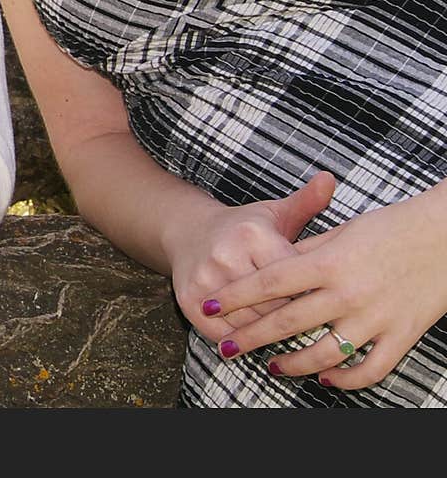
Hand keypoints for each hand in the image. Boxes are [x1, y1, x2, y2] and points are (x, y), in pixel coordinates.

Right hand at [170, 170, 335, 341]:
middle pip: (275, 305)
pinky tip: (256, 337)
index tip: (327, 301)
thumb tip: (330, 178)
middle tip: (315, 326)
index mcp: (252, 235)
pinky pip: (225, 335)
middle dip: (296, 317)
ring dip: (270, 334)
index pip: (293, 279)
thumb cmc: (243, 227)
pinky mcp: (189, 301)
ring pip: (251, 324)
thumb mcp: (274, 212)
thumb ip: (307, 201)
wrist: (188, 232)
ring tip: (291, 337)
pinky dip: (242, 340)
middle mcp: (226, 256)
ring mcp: (205, 281)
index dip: (313, 293)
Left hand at [199, 185, 446, 389]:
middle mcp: (348, 292)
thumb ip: (307, 251)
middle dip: (251, 337)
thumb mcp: (343, 231)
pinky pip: (368, 368)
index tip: (209, 304)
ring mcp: (375, 318)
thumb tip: (275, 267)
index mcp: (329, 261)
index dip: (235, 296)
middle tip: (226, 348)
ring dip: (293, 364)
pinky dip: (345, 379)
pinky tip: (326, 378)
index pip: (269, 282)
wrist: (444, 236)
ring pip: (323, 353)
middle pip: (287, 322)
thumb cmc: (390, 226)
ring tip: (272, 367)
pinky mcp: (401, 336)